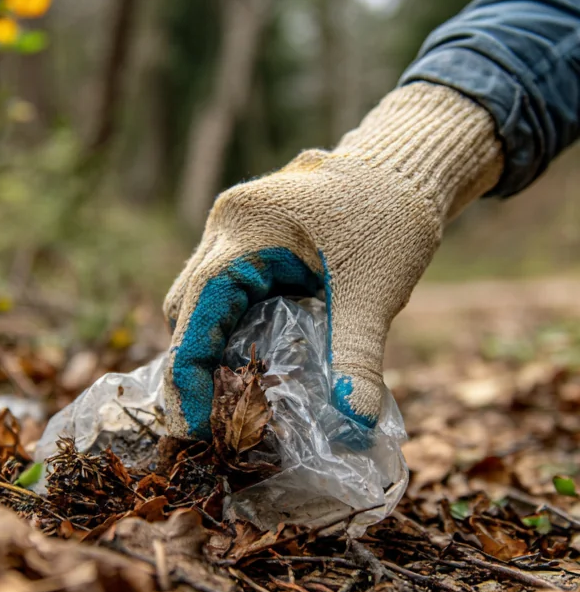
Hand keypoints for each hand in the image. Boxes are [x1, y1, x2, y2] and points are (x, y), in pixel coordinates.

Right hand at [163, 83, 502, 438]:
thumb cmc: (393, 220)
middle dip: (193, 363)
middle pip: (185, 307)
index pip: (197, 307)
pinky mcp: (245, 240)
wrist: (406, 168)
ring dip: (208, 346)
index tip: (193, 424)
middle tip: (211, 420)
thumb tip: (352, 420)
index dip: (188, 369)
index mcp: (248, 227)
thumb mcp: (376, 292)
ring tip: (228, 400)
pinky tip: (250, 361)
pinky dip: (228, 329)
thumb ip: (358, 355)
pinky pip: (221, 290)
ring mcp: (231, 229)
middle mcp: (226, 225)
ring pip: (197, 299)